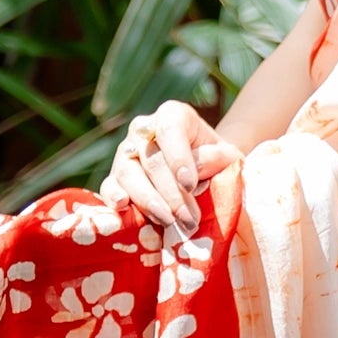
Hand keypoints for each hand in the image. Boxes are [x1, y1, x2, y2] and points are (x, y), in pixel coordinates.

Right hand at [104, 100, 237, 236]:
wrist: (206, 172)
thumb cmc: (218, 162)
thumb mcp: (229, 156)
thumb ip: (218, 158)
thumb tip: (196, 168)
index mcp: (173, 116)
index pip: (170, 131)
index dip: (178, 158)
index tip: (189, 185)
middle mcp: (144, 130)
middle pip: (151, 160)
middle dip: (171, 194)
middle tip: (189, 220)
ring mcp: (126, 153)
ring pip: (128, 173)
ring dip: (149, 201)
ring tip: (169, 222)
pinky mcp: (115, 176)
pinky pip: (108, 186)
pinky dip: (113, 197)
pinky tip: (123, 208)